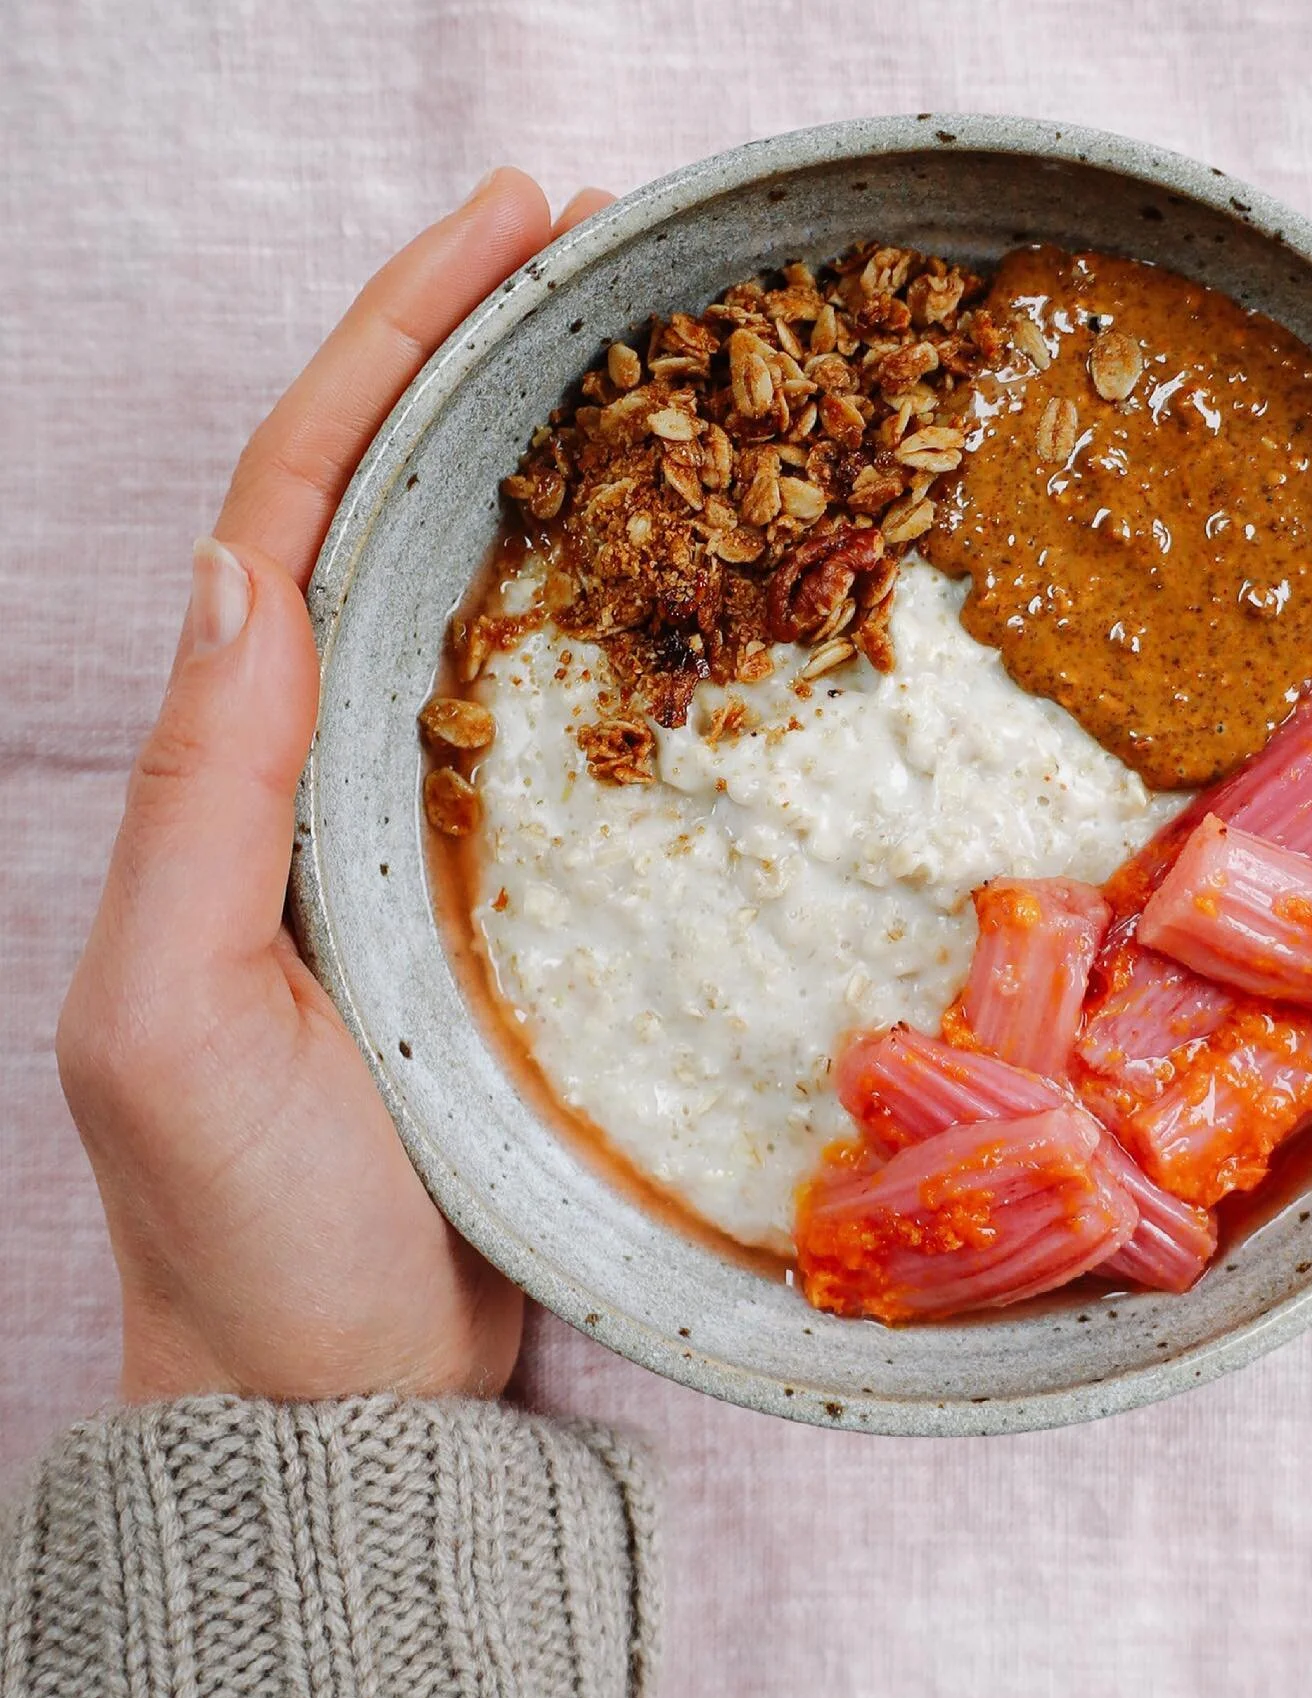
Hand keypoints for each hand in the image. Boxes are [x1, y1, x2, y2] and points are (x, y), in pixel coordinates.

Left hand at [57, 173, 613, 1403]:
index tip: (504, 234)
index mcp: (225, 773)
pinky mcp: (502, 897)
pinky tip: (674, 573)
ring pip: (471, 602)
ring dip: (540, 467)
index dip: (387, 356)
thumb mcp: (172, 1012)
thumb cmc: (244, 1221)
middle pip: (382, 517)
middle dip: (469, 363)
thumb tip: (247, 575)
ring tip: (648, 364)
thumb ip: (200, 798)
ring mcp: (413, 827)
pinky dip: (601, 624)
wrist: (337, 1384)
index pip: (296, 512)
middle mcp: (311, 771)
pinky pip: (549, 726)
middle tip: (592, 251)